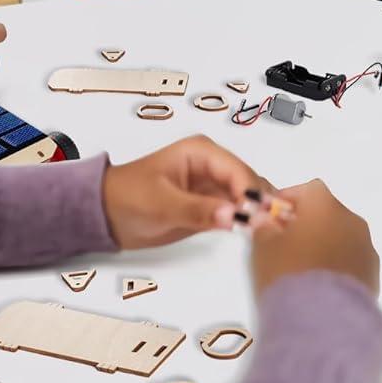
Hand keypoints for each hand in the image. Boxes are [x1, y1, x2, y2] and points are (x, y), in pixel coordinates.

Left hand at [102, 135, 276, 248]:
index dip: (252, 192)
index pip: (237, 171)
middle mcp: (213, 166)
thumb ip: (198, 210)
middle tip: (279, 223)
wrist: (102, 217)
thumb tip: (233, 217)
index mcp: (202, 152)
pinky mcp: (211, 207)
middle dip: (263, 201)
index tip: (261, 215)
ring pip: (248, 197)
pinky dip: (251, 220)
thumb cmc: (126, 198)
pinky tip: (265, 230)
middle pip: (249, 182)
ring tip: (280, 227)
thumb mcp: (160, 203)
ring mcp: (213, 187)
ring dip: (262, 211)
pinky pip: (237, 211)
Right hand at [251, 179, 378, 297]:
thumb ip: (264, 228)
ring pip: (342, 237)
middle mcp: (351, 220)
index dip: (289, 200)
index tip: (272, 217)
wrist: (322, 318)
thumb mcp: (264, 249)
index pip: (309, 190)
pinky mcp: (373, 273)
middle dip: (308, 224)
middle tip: (285, 245)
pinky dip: (338, 266)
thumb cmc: (288, 273)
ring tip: (303, 270)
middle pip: (328, 213)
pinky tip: (321, 287)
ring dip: (325, 245)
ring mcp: (366, 247)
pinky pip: (352, 261)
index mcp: (326, 206)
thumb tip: (266, 218)